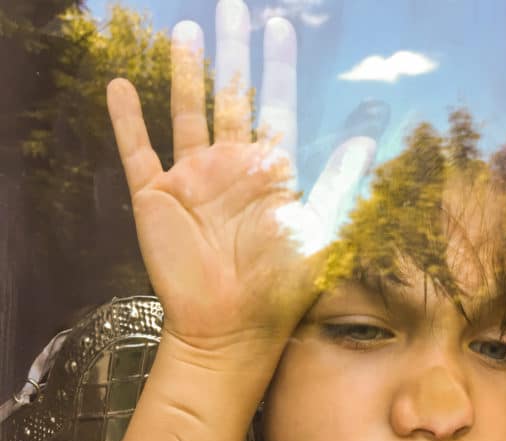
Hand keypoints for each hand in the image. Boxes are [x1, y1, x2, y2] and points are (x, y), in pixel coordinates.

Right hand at [107, 0, 375, 354]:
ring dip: (185, 72)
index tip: (281, 28)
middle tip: (233, 9)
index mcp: (271, 171)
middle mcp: (232, 165)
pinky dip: (127, 120)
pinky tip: (120, 85)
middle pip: (232, 96)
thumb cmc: (278, 284)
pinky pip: (138, 149)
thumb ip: (339, 182)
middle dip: (233, 54)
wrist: (230, 326)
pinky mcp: (156, 195)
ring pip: (187, 111)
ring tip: (185, 30)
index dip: (279, 68)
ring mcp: (193, 177)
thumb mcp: (316, 230)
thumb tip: (369, 138)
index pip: (277, 105)